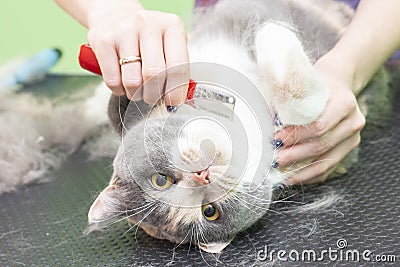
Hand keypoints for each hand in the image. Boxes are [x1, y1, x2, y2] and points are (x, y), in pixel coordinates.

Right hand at [86, 0, 188, 105]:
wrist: (115, 17)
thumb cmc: (148, 38)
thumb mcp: (169, 46)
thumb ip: (177, 70)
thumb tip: (177, 100)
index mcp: (172, 26)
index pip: (178, 67)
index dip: (176, 91)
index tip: (173, 102)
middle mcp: (148, 25)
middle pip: (154, 74)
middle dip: (154, 95)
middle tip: (153, 97)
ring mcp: (124, 31)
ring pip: (133, 81)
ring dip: (136, 94)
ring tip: (138, 89)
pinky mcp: (103, 42)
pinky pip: (113, 81)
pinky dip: (119, 90)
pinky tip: (122, 82)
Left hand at [274, 54, 365, 184]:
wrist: (338, 82)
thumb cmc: (316, 83)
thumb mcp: (303, 84)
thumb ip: (287, 100)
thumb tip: (267, 121)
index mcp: (344, 103)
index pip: (319, 126)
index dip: (296, 136)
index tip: (276, 139)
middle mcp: (352, 122)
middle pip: (322, 145)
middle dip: (295, 155)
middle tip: (275, 160)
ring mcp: (352, 138)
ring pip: (326, 161)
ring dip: (301, 170)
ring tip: (281, 174)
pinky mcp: (348, 149)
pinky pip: (329, 168)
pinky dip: (310, 175)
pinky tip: (294, 178)